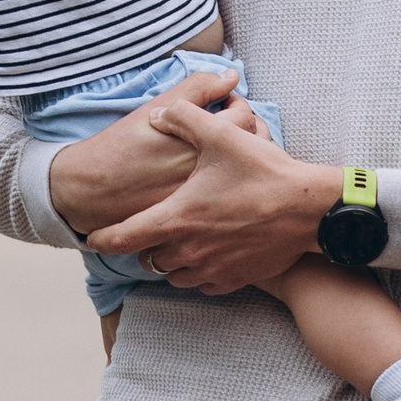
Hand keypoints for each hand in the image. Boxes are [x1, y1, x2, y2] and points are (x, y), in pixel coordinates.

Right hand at [46, 67, 249, 237]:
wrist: (90, 193)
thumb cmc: (119, 147)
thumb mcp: (154, 109)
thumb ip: (197, 88)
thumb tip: (230, 75)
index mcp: (203, 143)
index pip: (245, 119)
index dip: (238, 106)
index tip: (226, 105)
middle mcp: (212, 174)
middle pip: (251, 148)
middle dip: (244, 132)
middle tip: (227, 125)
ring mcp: (208, 199)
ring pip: (242, 174)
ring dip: (239, 158)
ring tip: (221, 149)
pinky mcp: (198, 218)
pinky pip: (228, 197)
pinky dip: (227, 182)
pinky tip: (212, 175)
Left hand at [86, 96, 333, 295]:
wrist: (309, 210)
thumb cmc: (264, 172)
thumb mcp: (221, 136)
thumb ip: (183, 119)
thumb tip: (157, 115)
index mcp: (176, 218)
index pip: (123, 237)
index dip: (101, 239)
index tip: (91, 238)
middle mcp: (188, 250)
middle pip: (149, 260)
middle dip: (146, 246)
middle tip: (154, 228)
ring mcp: (212, 269)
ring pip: (175, 275)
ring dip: (172, 261)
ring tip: (181, 241)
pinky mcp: (235, 279)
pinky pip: (203, 285)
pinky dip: (199, 274)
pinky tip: (208, 256)